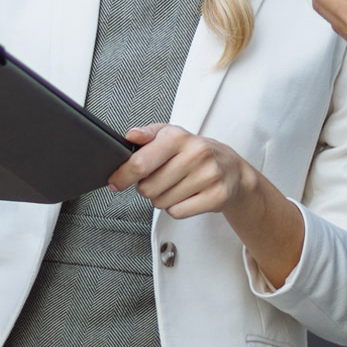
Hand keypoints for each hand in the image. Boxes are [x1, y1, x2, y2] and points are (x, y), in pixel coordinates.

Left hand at [108, 125, 255, 219]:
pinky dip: (176, 208)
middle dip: (145, 188)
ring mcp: (208, 176)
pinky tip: (185, 196)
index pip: (141, 162)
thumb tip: (130, 135)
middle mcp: (196, 154)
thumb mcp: (171, 135)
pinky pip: (178, 212)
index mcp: (179, 137)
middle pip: (148, 187)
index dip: (123, 176)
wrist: (231, 168)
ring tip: (174, 186)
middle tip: (156, 181)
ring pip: (162, 202)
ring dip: (161, 198)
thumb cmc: (194, 152)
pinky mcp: (216, 196)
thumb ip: (147, 134)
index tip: (115, 182)